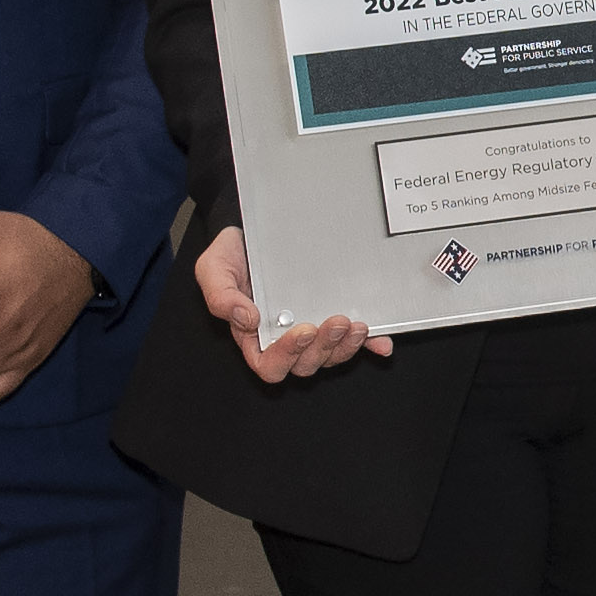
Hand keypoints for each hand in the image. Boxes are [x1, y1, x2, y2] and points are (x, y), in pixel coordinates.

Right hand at [195, 224, 387, 383]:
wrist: (253, 231)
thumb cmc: (231, 256)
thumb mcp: (214, 271)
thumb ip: (222, 298)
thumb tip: (246, 319)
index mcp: (254, 337)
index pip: (270, 364)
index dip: (288, 356)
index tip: (302, 331)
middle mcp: (284, 339)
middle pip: (306, 364)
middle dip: (323, 348)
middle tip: (335, 321)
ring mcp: (311, 330)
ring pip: (330, 355)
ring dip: (346, 346)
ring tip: (355, 325)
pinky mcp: (331, 317)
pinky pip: (352, 340)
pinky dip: (369, 345)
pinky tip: (381, 343)